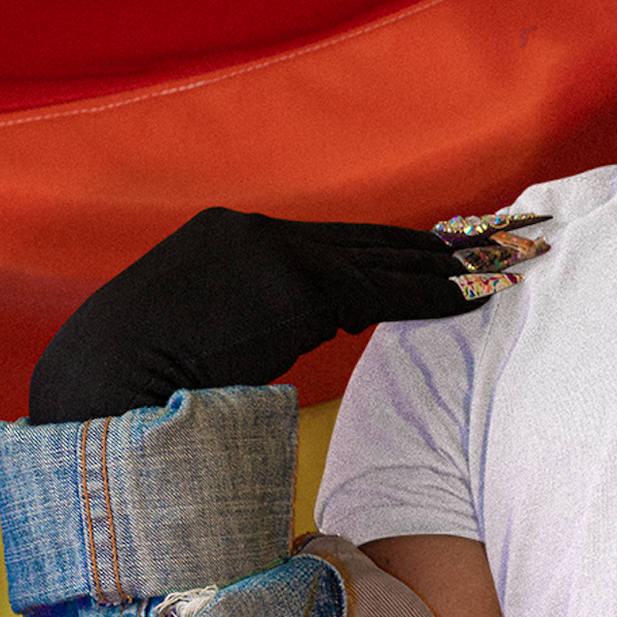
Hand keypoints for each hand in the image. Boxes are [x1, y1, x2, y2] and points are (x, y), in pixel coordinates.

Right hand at [28, 207, 547, 424]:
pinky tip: (479, 293)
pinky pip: (382, 290)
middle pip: (369, 239)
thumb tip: (319, 322)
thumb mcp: (203, 331)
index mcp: (230, 238)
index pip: (332, 244)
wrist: (103, 384)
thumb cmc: (139, 380)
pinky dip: (434, 293)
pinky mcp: (294, 284)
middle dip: (441, 244)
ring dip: (454, 266)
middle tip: (506, 236)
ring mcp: (275, 252)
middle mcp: (255, 232)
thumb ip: (263, 317)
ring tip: (513, 263)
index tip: (446, 248)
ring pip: (384, 261)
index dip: (395, 248)